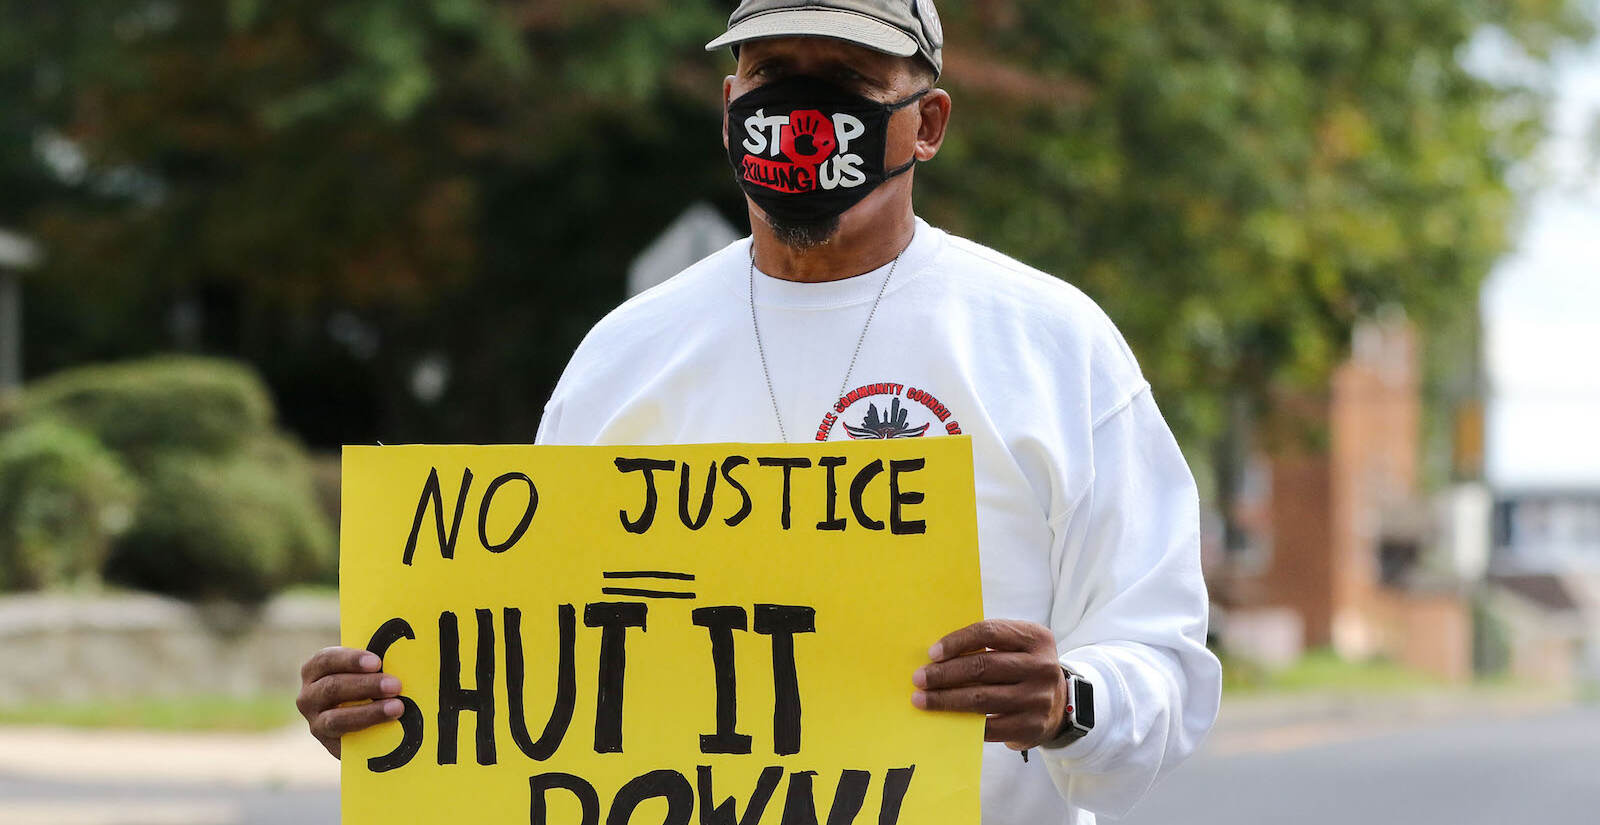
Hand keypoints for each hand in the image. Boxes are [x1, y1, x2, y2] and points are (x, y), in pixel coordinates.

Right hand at [296, 646, 404, 757]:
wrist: (362, 723)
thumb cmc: (365, 685)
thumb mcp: (363, 672)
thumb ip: (373, 666)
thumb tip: (400, 659)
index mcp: (314, 670)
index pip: (326, 659)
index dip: (351, 660)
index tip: (377, 662)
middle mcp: (309, 696)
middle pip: (333, 687)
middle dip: (367, 685)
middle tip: (396, 685)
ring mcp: (316, 722)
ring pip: (336, 718)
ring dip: (369, 712)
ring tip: (397, 707)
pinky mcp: (328, 744)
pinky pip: (345, 742)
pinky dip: (368, 733)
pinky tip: (389, 728)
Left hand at [911, 619, 1067, 749]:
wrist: (1059, 704)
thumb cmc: (1023, 668)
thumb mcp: (1017, 646)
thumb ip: (987, 644)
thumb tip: (937, 655)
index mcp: (1035, 638)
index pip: (989, 633)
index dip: (957, 641)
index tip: (932, 653)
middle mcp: (1041, 667)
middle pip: (982, 667)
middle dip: (945, 673)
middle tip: (919, 678)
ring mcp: (1038, 699)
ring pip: (982, 698)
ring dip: (946, 699)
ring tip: (922, 699)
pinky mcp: (1031, 727)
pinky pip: (989, 726)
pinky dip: (963, 723)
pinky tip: (945, 719)